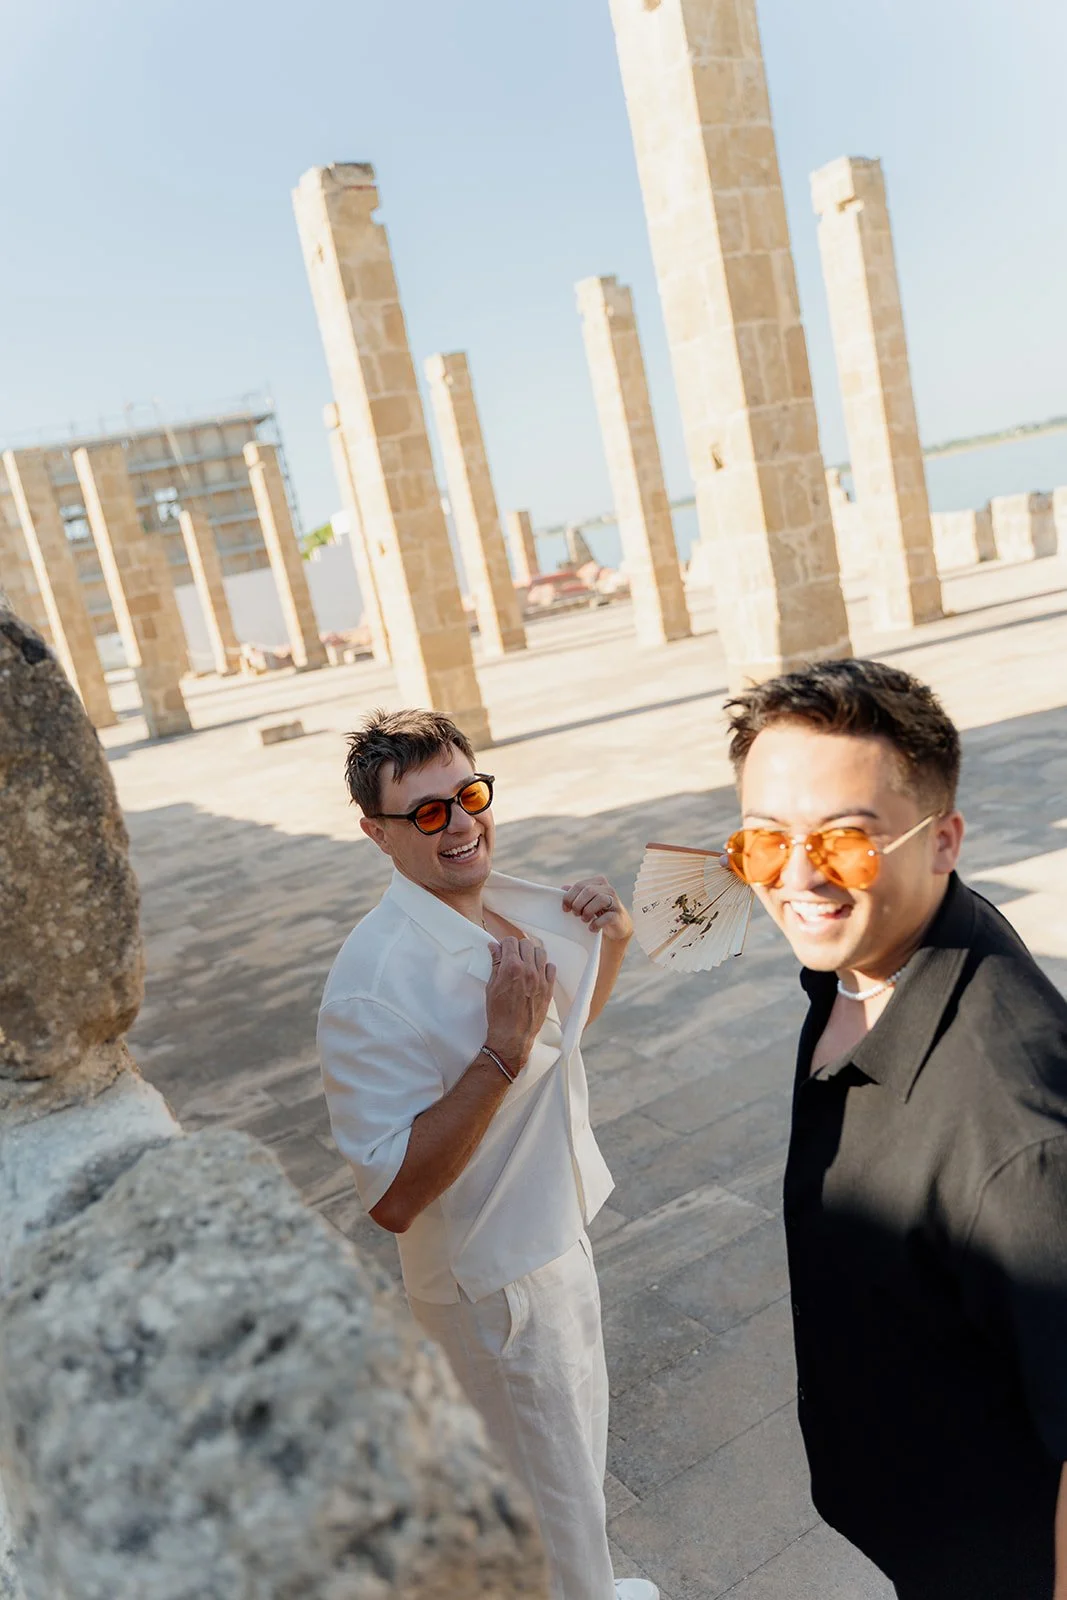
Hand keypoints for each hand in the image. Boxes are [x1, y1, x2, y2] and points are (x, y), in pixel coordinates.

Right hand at [485, 936, 556, 1070]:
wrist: (512, 1035)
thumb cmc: (498, 1013)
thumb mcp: (491, 986)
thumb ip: (495, 964)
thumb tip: (494, 947)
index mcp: (511, 968)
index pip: (511, 941)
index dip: (505, 944)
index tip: (503, 950)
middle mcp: (528, 970)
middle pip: (526, 944)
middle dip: (518, 948)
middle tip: (513, 957)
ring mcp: (540, 979)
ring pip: (540, 952)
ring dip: (532, 954)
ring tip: (526, 963)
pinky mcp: (549, 988)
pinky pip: (551, 967)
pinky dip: (544, 967)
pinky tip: (537, 973)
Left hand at [562, 876, 632, 942]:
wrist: (616, 927)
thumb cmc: (597, 912)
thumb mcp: (585, 902)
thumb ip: (575, 894)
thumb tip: (563, 888)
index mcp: (598, 882)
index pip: (580, 885)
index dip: (569, 897)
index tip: (565, 909)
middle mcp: (608, 889)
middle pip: (589, 891)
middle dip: (578, 904)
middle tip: (576, 914)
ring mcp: (616, 902)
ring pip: (600, 899)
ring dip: (588, 911)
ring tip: (584, 919)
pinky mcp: (619, 915)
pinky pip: (608, 916)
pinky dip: (597, 923)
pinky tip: (592, 928)